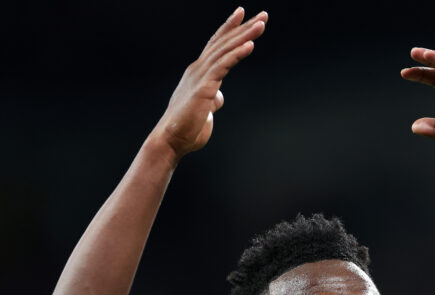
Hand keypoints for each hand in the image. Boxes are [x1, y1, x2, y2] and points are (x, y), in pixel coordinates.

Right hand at [151, 8, 266, 158]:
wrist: (172, 139)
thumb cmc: (187, 126)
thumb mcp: (204, 108)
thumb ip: (212, 98)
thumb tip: (219, 96)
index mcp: (199, 72)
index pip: (216, 45)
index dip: (230, 28)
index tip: (244, 14)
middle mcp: (198, 69)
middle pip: (224, 42)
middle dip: (244, 27)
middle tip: (263, 15)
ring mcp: (200, 77)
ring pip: (225, 50)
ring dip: (244, 36)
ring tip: (261, 24)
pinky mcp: (204, 88)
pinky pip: (223, 67)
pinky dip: (237, 54)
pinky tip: (250, 45)